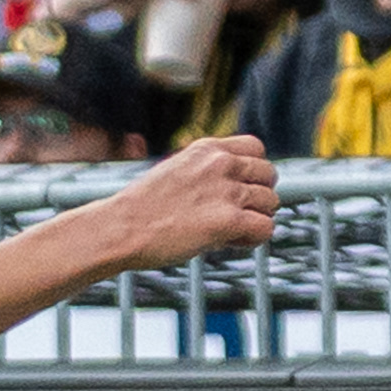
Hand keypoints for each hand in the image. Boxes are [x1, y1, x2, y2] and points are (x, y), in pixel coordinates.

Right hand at [83, 134, 277, 271]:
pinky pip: (265, 228)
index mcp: (206, 148)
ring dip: (256, 218)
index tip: (241, 187)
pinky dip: (253, 239)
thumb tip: (233, 190)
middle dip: (257, 196)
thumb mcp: (175, 172)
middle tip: (237, 213)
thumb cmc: (140, 209)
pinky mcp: (229, 220)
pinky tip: (232, 242)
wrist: (120, 228)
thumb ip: (205, 173)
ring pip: (270, 203)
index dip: (253, 171)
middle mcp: (220, 164)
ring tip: (230, 231)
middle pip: (268, 175)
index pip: (256, 147)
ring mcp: (227, 191)